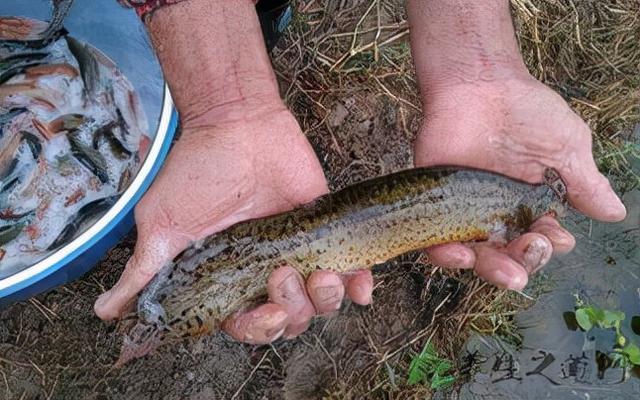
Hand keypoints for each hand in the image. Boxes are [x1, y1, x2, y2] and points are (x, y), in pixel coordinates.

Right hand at [93, 104, 373, 343]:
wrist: (236, 123)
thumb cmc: (196, 173)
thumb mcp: (163, 225)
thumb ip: (145, 272)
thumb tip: (106, 313)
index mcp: (228, 281)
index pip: (248, 325)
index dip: (261, 329)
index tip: (268, 312)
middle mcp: (264, 273)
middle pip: (290, 320)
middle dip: (293, 310)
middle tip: (286, 274)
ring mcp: (298, 253)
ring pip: (322, 303)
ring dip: (326, 299)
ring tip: (323, 274)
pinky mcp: (324, 232)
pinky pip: (352, 272)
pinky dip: (359, 286)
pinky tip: (361, 285)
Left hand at [416, 75, 625, 288]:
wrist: (479, 83)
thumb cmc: (526, 111)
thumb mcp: (566, 146)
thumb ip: (585, 183)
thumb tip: (615, 213)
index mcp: (532, 206)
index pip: (543, 240)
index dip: (551, 246)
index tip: (556, 237)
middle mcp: (499, 215)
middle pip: (511, 256)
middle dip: (525, 263)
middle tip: (532, 248)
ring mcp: (465, 212)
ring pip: (477, 256)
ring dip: (492, 270)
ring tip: (504, 272)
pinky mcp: (435, 205)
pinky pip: (436, 241)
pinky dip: (447, 255)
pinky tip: (461, 255)